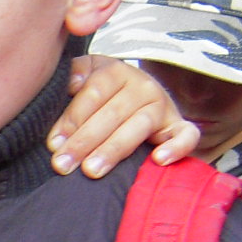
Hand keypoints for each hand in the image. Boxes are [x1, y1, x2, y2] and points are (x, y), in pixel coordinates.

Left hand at [57, 55, 200, 176]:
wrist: (137, 98)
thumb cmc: (100, 95)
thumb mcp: (84, 78)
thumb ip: (72, 75)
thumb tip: (70, 84)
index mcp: (116, 71)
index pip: (93, 93)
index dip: (72, 119)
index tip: (54, 143)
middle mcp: (142, 85)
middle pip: (112, 113)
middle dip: (84, 141)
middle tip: (63, 164)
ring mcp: (163, 106)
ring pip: (139, 127)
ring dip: (113, 149)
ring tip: (91, 170)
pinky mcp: (179, 126)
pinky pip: (186, 135)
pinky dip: (177, 147)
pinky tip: (158, 160)